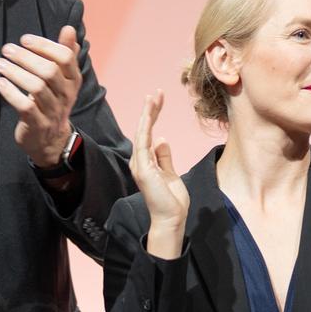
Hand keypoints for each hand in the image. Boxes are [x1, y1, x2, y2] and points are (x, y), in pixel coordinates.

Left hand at [0, 26, 84, 167]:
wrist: (50, 140)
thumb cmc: (52, 101)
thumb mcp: (62, 79)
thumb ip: (65, 54)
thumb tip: (69, 29)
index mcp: (74, 80)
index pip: (65, 57)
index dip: (45, 45)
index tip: (25, 39)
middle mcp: (66, 95)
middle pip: (49, 71)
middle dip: (26, 57)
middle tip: (6, 49)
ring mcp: (53, 111)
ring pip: (36, 88)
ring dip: (15, 73)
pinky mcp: (38, 124)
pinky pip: (25, 106)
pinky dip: (10, 92)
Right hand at [131, 90, 187, 258]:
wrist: (171, 218)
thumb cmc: (171, 200)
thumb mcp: (171, 173)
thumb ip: (164, 157)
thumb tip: (161, 139)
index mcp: (145, 161)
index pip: (148, 133)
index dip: (153, 116)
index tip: (158, 100)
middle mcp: (139, 161)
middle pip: (143, 130)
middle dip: (149, 110)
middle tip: (156, 93)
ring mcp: (140, 165)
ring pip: (142, 133)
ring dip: (147, 114)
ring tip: (152, 97)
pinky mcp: (144, 169)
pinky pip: (143, 143)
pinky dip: (145, 128)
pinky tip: (149, 115)